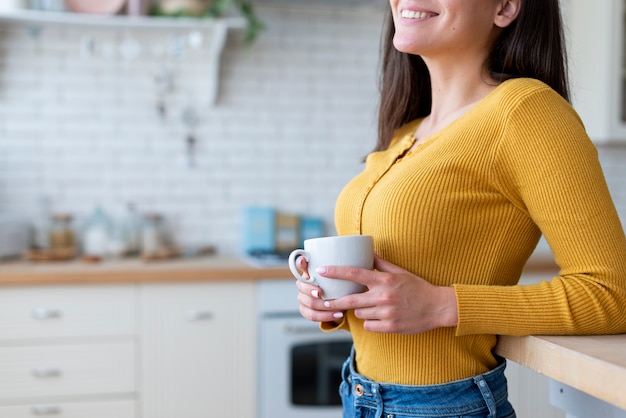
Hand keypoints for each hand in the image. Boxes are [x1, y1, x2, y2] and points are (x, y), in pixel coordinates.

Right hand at [294, 256, 345, 323]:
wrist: (338, 300)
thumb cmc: (339, 284)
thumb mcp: (342, 274)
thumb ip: (344, 266)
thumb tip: (357, 253)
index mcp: (309, 271)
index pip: (300, 263)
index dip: (300, 263)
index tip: (304, 262)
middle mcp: (303, 283)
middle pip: (301, 286)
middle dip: (309, 289)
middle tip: (320, 293)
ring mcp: (302, 297)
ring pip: (308, 302)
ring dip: (321, 305)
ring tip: (337, 307)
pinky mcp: (306, 310)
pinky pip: (312, 315)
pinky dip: (325, 316)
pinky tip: (337, 315)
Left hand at [298, 255, 458, 333]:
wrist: (437, 307)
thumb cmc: (417, 287)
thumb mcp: (399, 272)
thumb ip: (381, 263)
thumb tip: (367, 251)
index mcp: (384, 280)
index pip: (354, 273)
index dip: (335, 272)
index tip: (321, 270)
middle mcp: (383, 296)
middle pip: (350, 300)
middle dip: (335, 302)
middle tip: (326, 301)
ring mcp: (386, 313)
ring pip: (359, 314)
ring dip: (360, 311)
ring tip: (371, 307)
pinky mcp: (390, 327)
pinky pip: (369, 326)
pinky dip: (370, 323)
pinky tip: (379, 318)